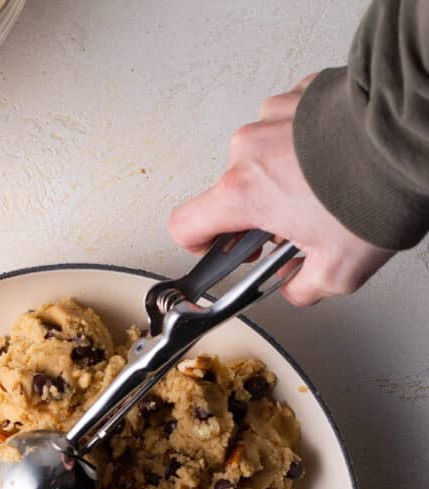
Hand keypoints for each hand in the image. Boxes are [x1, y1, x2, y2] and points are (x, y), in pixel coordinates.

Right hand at [168, 75, 393, 305]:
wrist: (410, 135)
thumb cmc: (373, 193)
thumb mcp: (338, 272)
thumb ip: (301, 288)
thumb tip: (294, 286)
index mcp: (244, 193)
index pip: (186, 225)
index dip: (200, 245)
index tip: (221, 251)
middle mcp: (249, 149)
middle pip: (234, 193)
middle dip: (261, 214)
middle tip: (297, 229)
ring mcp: (274, 116)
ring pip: (263, 158)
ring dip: (285, 178)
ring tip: (326, 192)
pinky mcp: (302, 95)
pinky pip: (290, 128)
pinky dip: (307, 147)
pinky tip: (336, 162)